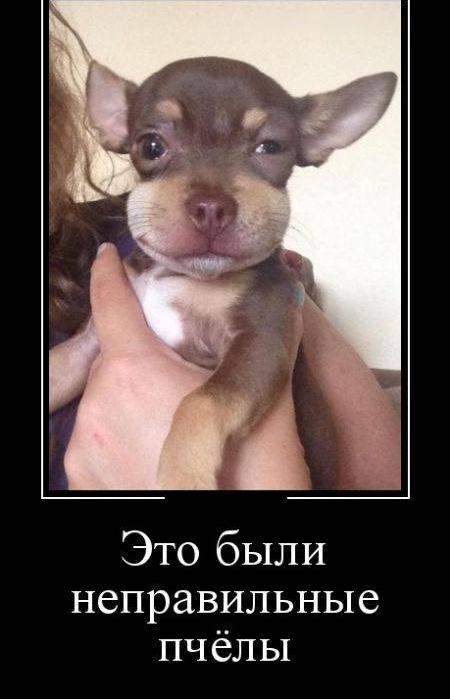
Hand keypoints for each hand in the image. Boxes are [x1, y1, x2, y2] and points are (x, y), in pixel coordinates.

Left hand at [65, 244, 310, 489]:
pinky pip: (97, 436)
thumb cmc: (250, 475)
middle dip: (143, 360)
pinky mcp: (83, 481)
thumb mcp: (256, 394)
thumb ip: (241, 346)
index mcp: (134, 374)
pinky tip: (155, 447)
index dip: (110, 276)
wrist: (235, 527)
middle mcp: (99, 408)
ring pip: (104, 401)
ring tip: (173, 426)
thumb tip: (260, 309)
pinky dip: (120, 431)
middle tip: (181, 382)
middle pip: (114, 361)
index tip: (108, 259)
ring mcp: (86, 449)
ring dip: (131, 401)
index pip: (113, 306)